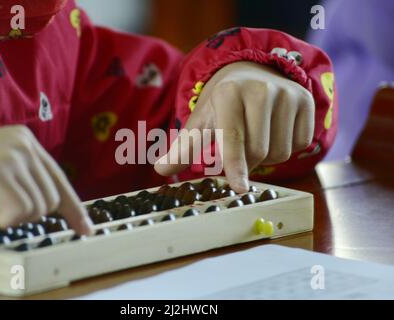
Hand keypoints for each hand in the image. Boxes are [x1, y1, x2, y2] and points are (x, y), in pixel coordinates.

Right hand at [0, 125, 91, 233]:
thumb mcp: (3, 170)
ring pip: (35, 209)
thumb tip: (54, 208)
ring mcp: (12, 157)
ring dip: (8, 215)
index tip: (86, 228)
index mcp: (28, 142)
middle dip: (26, 212)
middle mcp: (25, 146)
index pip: (60, 179)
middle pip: (50, 200)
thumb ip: (28, 181)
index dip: (74, 208)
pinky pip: (16, 213)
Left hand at [155, 61, 314, 192]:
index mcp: (229, 93)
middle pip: (258, 150)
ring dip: (267, 156)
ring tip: (255, 138)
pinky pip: (300, 144)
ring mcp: (289, 94)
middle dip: (247, 161)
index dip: (235, 164)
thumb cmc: (222, 103)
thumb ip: (184, 148)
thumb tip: (161, 169)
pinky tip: (274, 131)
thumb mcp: (201, 121)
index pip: (233, 137)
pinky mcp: (307, 102)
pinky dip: (286, 147)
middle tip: (238, 152)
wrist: (252, 74)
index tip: (240, 187)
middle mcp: (262, 89)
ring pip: (281, 151)